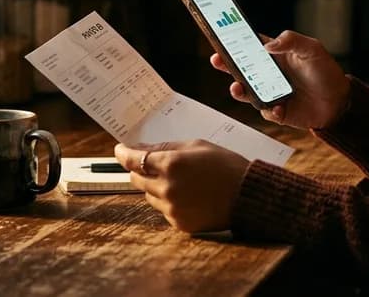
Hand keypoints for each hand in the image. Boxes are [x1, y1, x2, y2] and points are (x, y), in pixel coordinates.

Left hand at [114, 140, 248, 233]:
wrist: (248, 195)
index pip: (134, 159)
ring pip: (148, 196)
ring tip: (181, 181)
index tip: (119, 150)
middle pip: (136, 179)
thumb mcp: (197, 145)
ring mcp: (172, 208)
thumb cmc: (226, 165)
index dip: (123, 154)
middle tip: (155, 164)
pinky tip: (189, 196)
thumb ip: (166, 146)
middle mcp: (167, 187)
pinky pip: (163, 210)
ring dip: (156, 187)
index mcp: (171, 164)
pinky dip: (169, 202)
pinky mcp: (179, 223)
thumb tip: (140, 148)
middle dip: (141, 169)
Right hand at [210, 30, 350, 129]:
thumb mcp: (312, 49)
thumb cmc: (326, 71)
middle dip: (226, 64)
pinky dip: (270, 110)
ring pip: (247, 92)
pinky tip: (279, 108)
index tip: (220, 37)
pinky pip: (266, 112)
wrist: (339, 102)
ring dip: (239, 90)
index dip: (234, 41)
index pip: (250, 45)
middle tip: (217, 60)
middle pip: (241, 68)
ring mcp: (271, 93)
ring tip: (237, 88)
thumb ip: (291, 41)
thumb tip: (267, 45)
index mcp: (275, 55)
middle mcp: (269, 74)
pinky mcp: (277, 112)